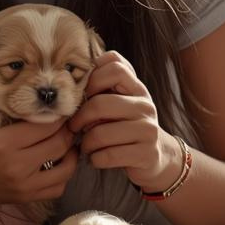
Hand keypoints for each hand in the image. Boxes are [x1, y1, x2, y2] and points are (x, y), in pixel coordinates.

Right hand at [0, 68, 77, 206]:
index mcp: (3, 144)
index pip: (44, 125)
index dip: (56, 114)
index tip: (58, 106)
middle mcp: (18, 166)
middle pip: (59, 143)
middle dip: (67, 130)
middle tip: (67, 120)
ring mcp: (24, 185)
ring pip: (66, 168)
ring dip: (71, 153)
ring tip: (68, 140)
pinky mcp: (27, 197)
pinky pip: (58, 187)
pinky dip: (65, 174)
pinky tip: (60, 162)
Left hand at [68, 51, 181, 192]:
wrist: (155, 157)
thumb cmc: (126, 127)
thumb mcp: (119, 103)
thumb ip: (102, 88)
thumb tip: (69, 83)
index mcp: (137, 89)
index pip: (114, 66)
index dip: (91, 79)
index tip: (83, 96)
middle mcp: (146, 106)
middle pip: (100, 103)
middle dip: (80, 118)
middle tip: (74, 127)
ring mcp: (148, 130)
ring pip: (101, 133)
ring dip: (86, 143)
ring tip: (87, 146)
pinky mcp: (147, 154)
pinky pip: (108, 156)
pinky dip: (95, 159)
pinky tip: (97, 158)